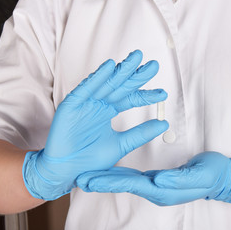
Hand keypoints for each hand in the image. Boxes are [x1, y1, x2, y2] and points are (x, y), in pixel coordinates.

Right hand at [23, 50, 168, 199]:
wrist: (66, 171)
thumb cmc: (90, 160)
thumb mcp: (121, 145)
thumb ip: (140, 134)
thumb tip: (163, 124)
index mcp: (110, 111)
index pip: (131, 98)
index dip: (147, 95)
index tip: (163, 94)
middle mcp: (99, 103)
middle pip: (121, 86)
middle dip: (137, 75)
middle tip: (154, 65)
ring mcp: (86, 102)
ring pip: (107, 82)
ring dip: (121, 70)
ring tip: (136, 58)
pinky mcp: (72, 104)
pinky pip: (86, 88)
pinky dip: (97, 77)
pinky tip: (110, 67)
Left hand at [77, 151, 230, 205]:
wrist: (221, 177)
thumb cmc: (212, 174)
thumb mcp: (199, 174)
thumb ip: (179, 179)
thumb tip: (158, 181)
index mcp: (163, 189)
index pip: (131, 184)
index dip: (109, 181)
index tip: (90, 180)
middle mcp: (156, 189)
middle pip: (124, 184)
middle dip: (101, 181)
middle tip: (80, 178)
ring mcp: (157, 185)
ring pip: (127, 181)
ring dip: (107, 178)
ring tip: (88, 175)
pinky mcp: (159, 179)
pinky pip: (135, 177)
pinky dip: (120, 174)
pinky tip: (111, 171)